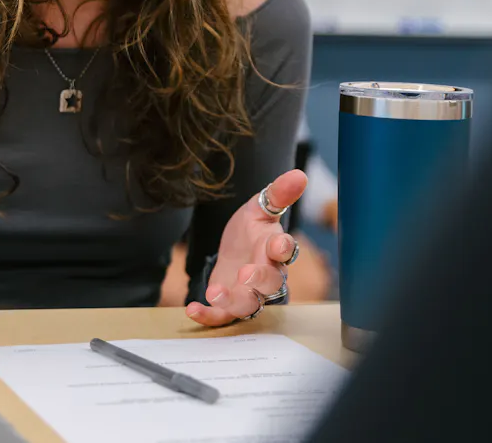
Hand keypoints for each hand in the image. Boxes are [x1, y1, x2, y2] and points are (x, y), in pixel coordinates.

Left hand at [185, 169, 306, 326]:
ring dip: (233, 301)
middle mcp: (267, 274)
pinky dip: (208, 316)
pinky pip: (223, 317)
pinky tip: (192, 308)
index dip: (283, 247)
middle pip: (272, 283)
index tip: (279, 244)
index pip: (285, 249)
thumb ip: (277, 193)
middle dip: (260, 280)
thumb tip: (299, 175)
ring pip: (250, 304)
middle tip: (246, 274)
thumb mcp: (258, 208)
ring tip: (214, 293)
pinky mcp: (230, 306)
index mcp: (274, 248)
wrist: (232, 252)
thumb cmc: (250, 230)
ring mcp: (249, 293)